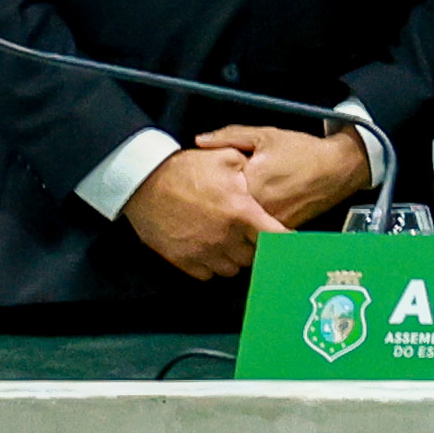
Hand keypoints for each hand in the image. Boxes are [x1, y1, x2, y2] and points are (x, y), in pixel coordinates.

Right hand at [122, 144, 287, 282]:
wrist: (143, 184)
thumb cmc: (186, 169)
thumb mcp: (226, 158)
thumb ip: (251, 169)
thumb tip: (265, 175)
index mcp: (240, 211)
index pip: (274, 235)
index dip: (286, 240)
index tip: (290, 242)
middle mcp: (224, 236)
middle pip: (254, 256)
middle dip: (258, 248)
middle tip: (253, 236)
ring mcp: (202, 251)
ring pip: (232, 269)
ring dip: (236, 259)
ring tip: (232, 244)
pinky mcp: (182, 260)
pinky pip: (207, 274)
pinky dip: (213, 266)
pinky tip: (211, 251)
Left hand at [201, 119, 376, 224]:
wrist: (338, 168)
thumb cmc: (303, 151)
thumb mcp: (266, 135)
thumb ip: (230, 136)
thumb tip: (200, 140)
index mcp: (248, 183)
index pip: (214, 188)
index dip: (208, 182)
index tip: (206, 178)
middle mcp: (257, 206)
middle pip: (224, 209)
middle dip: (217, 202)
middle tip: (212, 195)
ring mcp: (268, 221)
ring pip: (238, 223)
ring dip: (231, 216)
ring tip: (231, 205)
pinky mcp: (279, 229)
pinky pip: (255, 230)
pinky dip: (249, 223)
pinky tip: (251, 212)